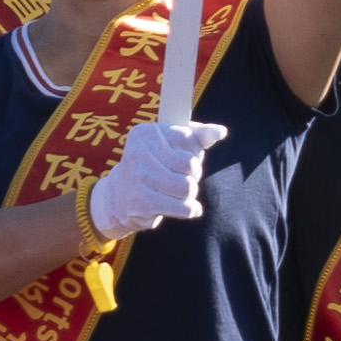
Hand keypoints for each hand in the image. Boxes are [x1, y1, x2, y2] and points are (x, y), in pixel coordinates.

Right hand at [88, 112, 222, 237]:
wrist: (120, 197)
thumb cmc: (154, 166)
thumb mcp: (173, 145)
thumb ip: (198, 136)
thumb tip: (220, 131)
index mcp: (146, 132)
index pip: (188, 138)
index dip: (193, 152)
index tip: (182, 156)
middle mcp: (138, 152)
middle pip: (190, 164)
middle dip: (192, 174)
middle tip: (178, 177)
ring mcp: (138, 178)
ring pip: (188, 187)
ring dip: (189, 193)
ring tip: (177, 192)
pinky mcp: (142, 203)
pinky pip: (183, 207)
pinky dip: (189, 209)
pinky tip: (185, 207)